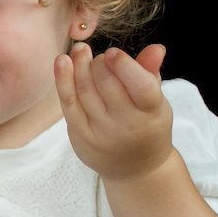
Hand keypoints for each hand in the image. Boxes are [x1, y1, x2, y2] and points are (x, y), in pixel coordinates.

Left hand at [56, 43, 174, 181]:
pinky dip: (63, 80)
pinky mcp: (80, 136)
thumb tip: (156, 47)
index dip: (124, 66)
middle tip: (100, 57)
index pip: (140, 86)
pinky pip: (68, 104)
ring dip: (80, 66)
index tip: (112, 52)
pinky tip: (62, 62)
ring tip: (80, 50)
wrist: (135, 169)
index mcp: (151, 112)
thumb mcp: (156, 101)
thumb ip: (151, 72)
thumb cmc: (147, 125)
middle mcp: (126, 125)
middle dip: (100, 64)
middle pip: (108, 85)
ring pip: (86, 91)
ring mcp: (101, 132)